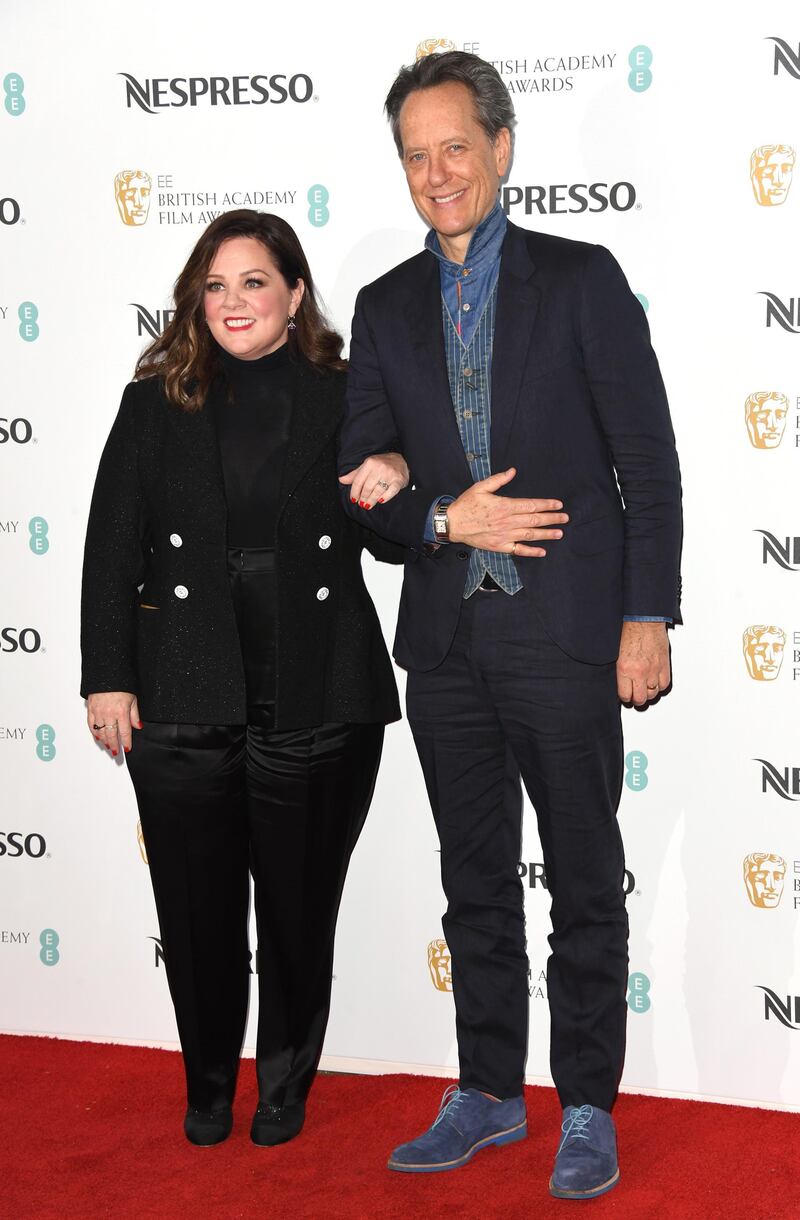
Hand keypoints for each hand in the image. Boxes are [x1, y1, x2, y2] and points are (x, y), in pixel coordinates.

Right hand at [86, 691, 140, 755]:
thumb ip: (135, 715)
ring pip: (101, 732)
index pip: (125, 732)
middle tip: (116, 752)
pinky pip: (91, 725)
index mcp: (121, 712)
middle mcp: (109, 714)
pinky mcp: (91, 709)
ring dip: (105, 741)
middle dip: (115, 745)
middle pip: (112, 735)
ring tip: (108, 746)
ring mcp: (99, 712)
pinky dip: (95, 732)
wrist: (106, 674)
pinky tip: (98, 737)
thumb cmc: (121, 685)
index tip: (127, 748)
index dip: (126, 742)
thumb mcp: (133, 699)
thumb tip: (138, 726)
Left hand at [339, 452, 409, 508]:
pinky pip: (391, 492)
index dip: (354, 492)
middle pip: (367, 487)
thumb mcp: (367, 466)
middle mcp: (379, 467)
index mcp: (369, 463)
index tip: (353, 499)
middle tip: (361, 504)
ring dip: (372, 500)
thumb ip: (355, 474)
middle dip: (363, 498)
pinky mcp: (399, 480)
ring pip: (378, 491)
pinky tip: (380, 501)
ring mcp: (390, 474)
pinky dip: (385, 498)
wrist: (401, 460)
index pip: (358, 481)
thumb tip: (341, 480)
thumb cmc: (381, 464)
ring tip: (368, 505)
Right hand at [446, 467, 567, 556]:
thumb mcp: (480, 487)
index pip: (530, 505)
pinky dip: (531, 551)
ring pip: (530, 534)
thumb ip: (498, 480)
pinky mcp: (500, 546)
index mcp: (503, 506)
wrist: (452, 524)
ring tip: (559, 533)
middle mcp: (506, 521)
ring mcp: (504, 535)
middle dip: (551, 518)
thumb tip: (513, 471)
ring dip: (546, 534)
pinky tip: (542, 551)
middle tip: (565, 518)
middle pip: (534, 520)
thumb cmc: (466, 505)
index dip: (546, 504)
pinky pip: (518, 550)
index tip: (558, 504)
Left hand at [616, 622, 669, 704]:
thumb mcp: (617, 654)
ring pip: (653, 693)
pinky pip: (664, 684)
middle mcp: (639, 671)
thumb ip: (621, 671)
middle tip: (635, 695)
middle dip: (637, 699)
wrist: (645, 620)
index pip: (625, 695)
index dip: (625, 697)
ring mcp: (653, 669)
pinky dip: (660, 686)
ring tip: (645, 688)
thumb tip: (622, 683)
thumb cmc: (630, 632)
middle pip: (640, 698)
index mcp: (624, 669)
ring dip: (649, 692)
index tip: (625, 695)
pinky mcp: (664, 665)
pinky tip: (655, 682)